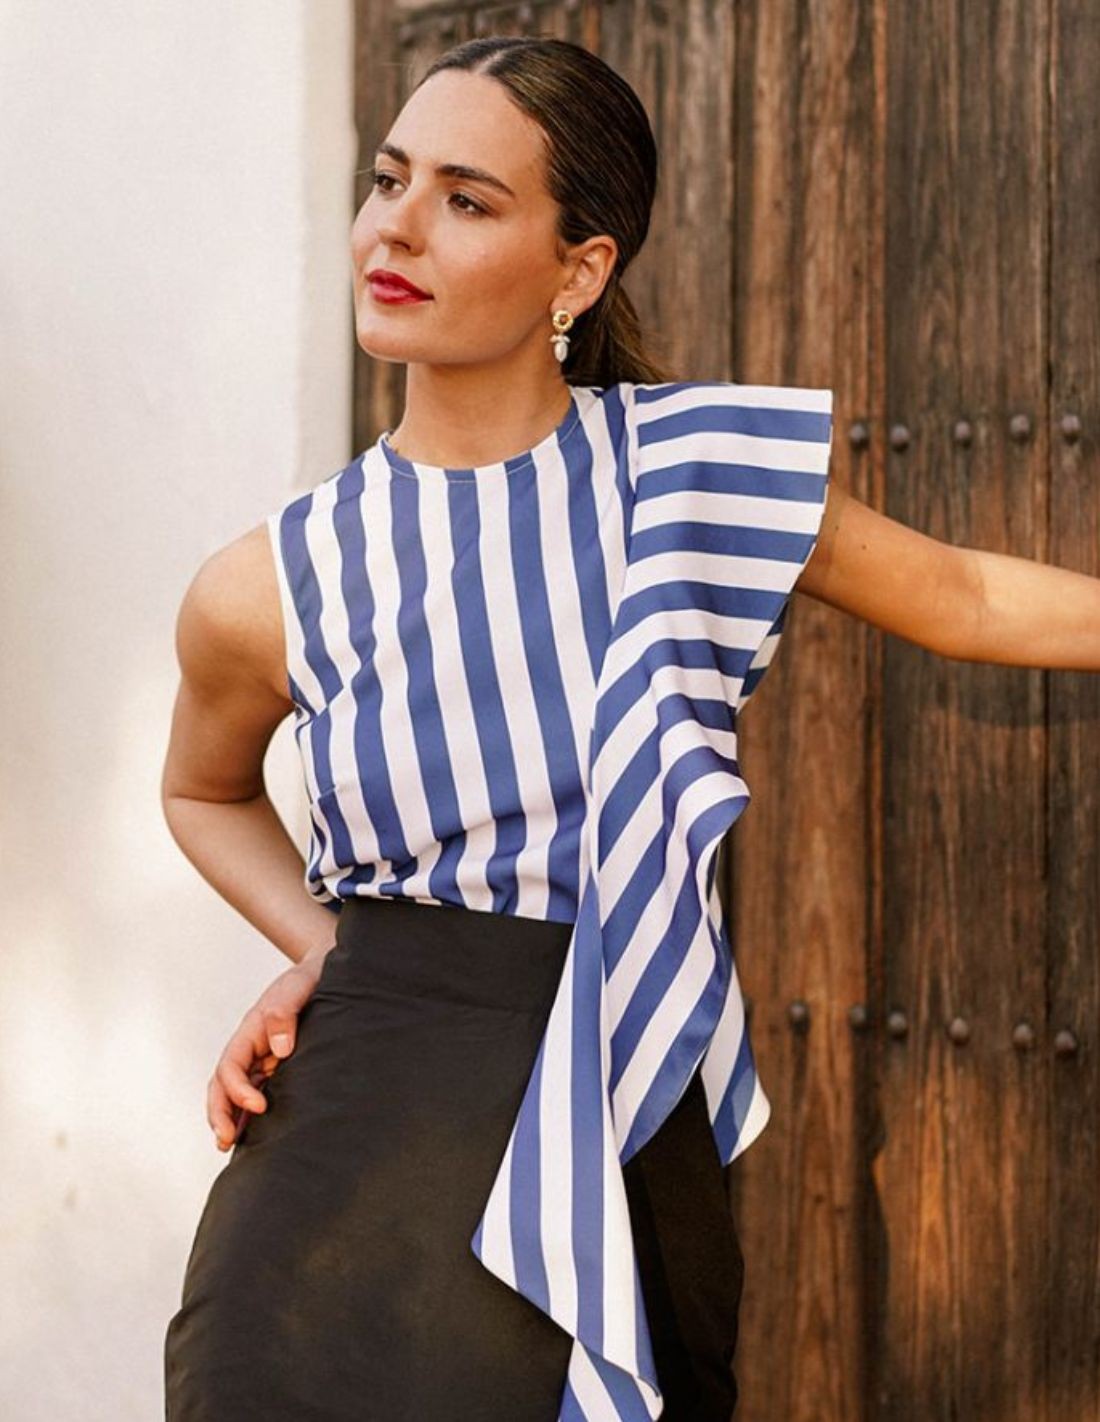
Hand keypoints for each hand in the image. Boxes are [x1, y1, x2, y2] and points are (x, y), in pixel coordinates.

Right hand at [206, 944, 333, 1151]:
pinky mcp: (277, 1071)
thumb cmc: (308, 979)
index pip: (231, 1066)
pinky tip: (253, 1138)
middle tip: (226, 1140)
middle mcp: (251, 1050)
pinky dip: (249, 1116)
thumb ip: (284, 1013)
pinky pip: (256, 1096)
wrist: (325, 973)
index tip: (260, 1105)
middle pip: (222, 1086)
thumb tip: (280, 1049)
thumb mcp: (296, 988)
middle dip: (220, 1113)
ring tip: (228, 1147)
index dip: (238, 1089)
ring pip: (235, 1096)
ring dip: (230, 1120)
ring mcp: (262, 1062)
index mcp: (249, 1032)